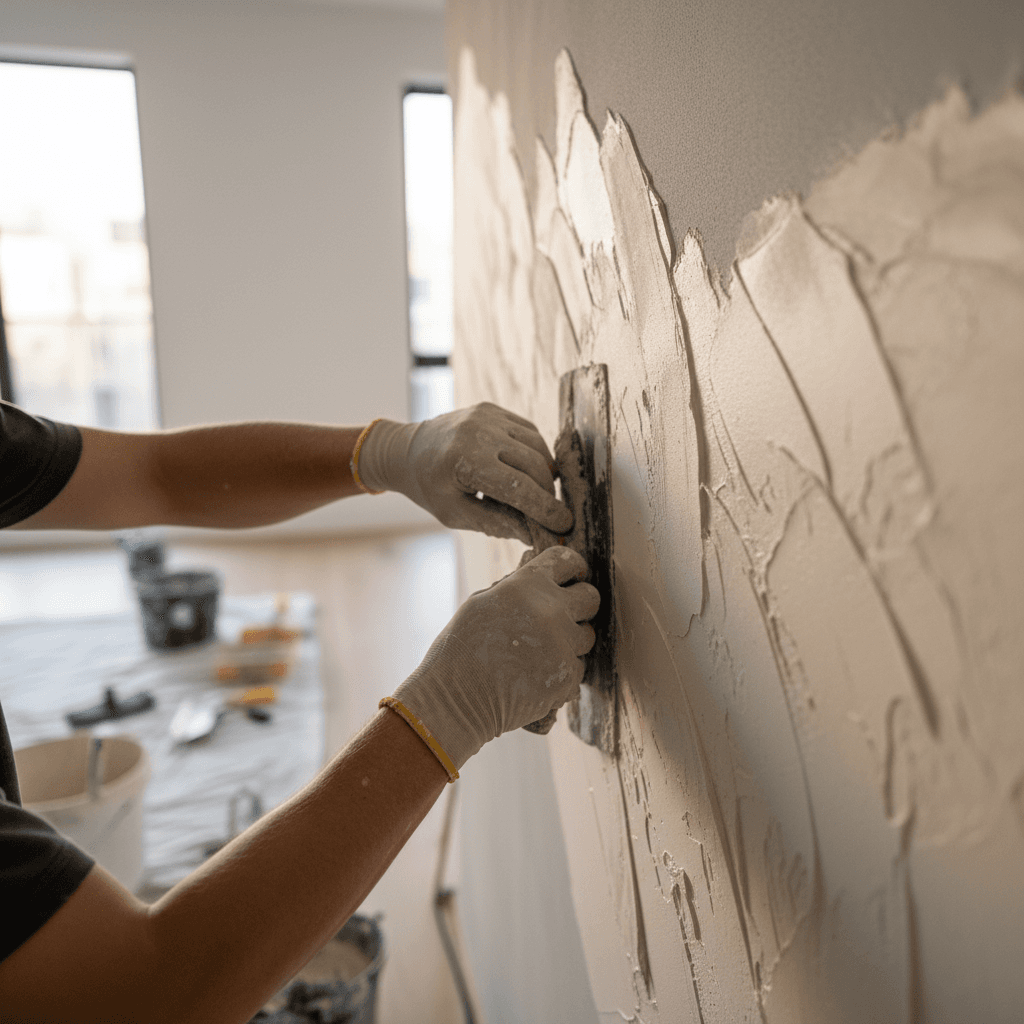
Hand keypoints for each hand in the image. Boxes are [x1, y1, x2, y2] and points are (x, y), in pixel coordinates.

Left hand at [356, 404, 573, 541]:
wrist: (407, 451)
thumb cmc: (430, 489)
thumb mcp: (457, 515)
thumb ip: (497, 523)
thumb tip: (535, 534)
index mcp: (464, 462)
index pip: (519, 488)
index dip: (545, 509)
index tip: (564, 525)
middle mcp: (477, 432)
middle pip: (534, 466)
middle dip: (547, 494)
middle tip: (551, 515)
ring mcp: (486, 416)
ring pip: (536, 446)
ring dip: (545, 473)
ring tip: (539, 494)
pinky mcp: (491, 409)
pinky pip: (528, 431)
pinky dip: (536, 453)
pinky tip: (530, 471)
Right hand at [388, 547, 599, 768]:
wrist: (456, 700)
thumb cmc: (460, 650)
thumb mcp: (481, 603)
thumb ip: (517, 587)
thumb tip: (543, 578)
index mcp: (527, 584)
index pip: (568, 560)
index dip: (571, 568)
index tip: (570, 578)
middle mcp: (551, 609)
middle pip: (591, 597)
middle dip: (579, 605)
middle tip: (559, 618)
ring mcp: (563, 644)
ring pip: (587, 636)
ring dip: (569, 642)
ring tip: (538, 653)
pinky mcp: (568, 676)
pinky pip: (578, 668)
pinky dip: (562, 672)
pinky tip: (535, 676)